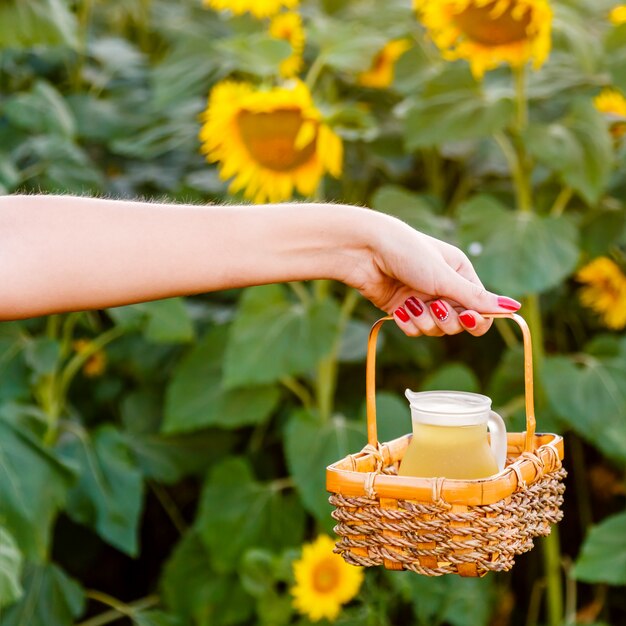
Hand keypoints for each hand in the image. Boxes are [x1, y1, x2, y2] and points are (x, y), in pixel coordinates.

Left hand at [343, 214, 519, 336]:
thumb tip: (514, 308)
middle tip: (434, 306)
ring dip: (424, 321)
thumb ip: (476, 298)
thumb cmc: (406, 253)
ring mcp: (423, 299)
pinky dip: (407, 323)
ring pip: (436, 330)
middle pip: (459, 324)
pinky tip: (399, 309)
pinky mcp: (403, 309)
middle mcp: (444, 288)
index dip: (477, 319)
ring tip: (411, 304)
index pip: (482, 309)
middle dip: (446, 320)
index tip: (468, 318)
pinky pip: (415, 330)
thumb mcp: (444, 277)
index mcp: (460, 273)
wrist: (364, 251)